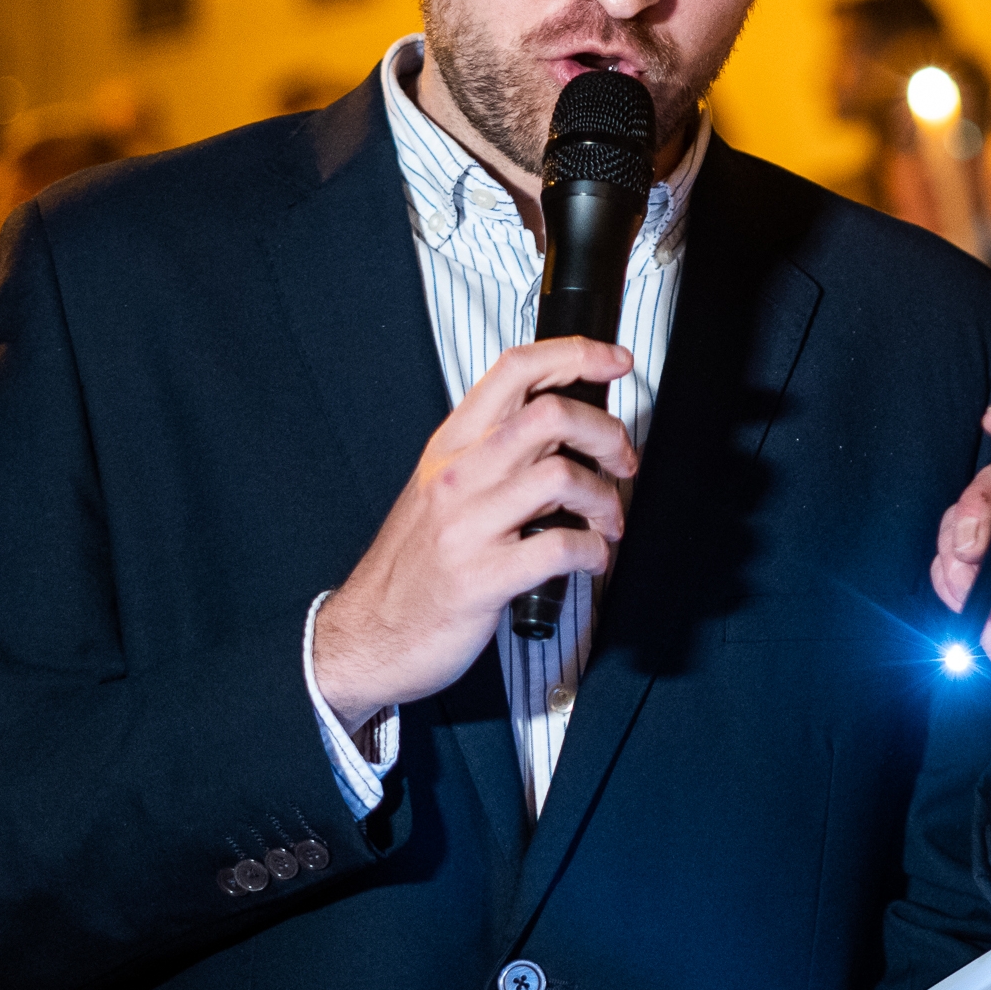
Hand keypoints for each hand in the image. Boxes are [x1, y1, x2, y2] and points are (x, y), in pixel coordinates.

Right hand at [312, 337, 638, 726]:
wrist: (368, 635)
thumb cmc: (415, 564)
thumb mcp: (443, 489)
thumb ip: (495, 454)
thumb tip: (567, 431)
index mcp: (450, 446)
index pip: (515, 370)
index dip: (576, 354)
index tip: (614, 362)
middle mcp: (458, 476)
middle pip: (551, 414)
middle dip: (607, 432)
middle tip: (622, 460)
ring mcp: (468, 526)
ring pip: (563, 476)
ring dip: (605, 498)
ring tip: (607, 521)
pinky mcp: (483, 577)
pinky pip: (561, 547)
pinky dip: (594, 551)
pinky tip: (591, 558)